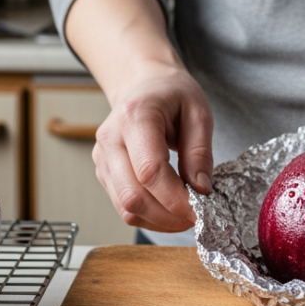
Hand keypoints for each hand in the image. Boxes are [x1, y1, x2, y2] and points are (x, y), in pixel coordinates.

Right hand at [92, 61, 213, 231]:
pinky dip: (148, 216)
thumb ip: (200, 152)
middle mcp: (110, 138)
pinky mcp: (103, 172)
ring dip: (158, 221)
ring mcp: (102, 157)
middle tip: (195, 217)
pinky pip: (122, 206)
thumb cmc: (172, 95)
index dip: (175, 198)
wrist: (143, 84)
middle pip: (133, 196)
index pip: (150, 170)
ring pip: (125, 208)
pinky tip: (168, 209)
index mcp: (134, 117)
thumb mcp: (198, 113)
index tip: (201, 208)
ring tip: (184, 215)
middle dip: (167, 216)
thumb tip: (201, 191)